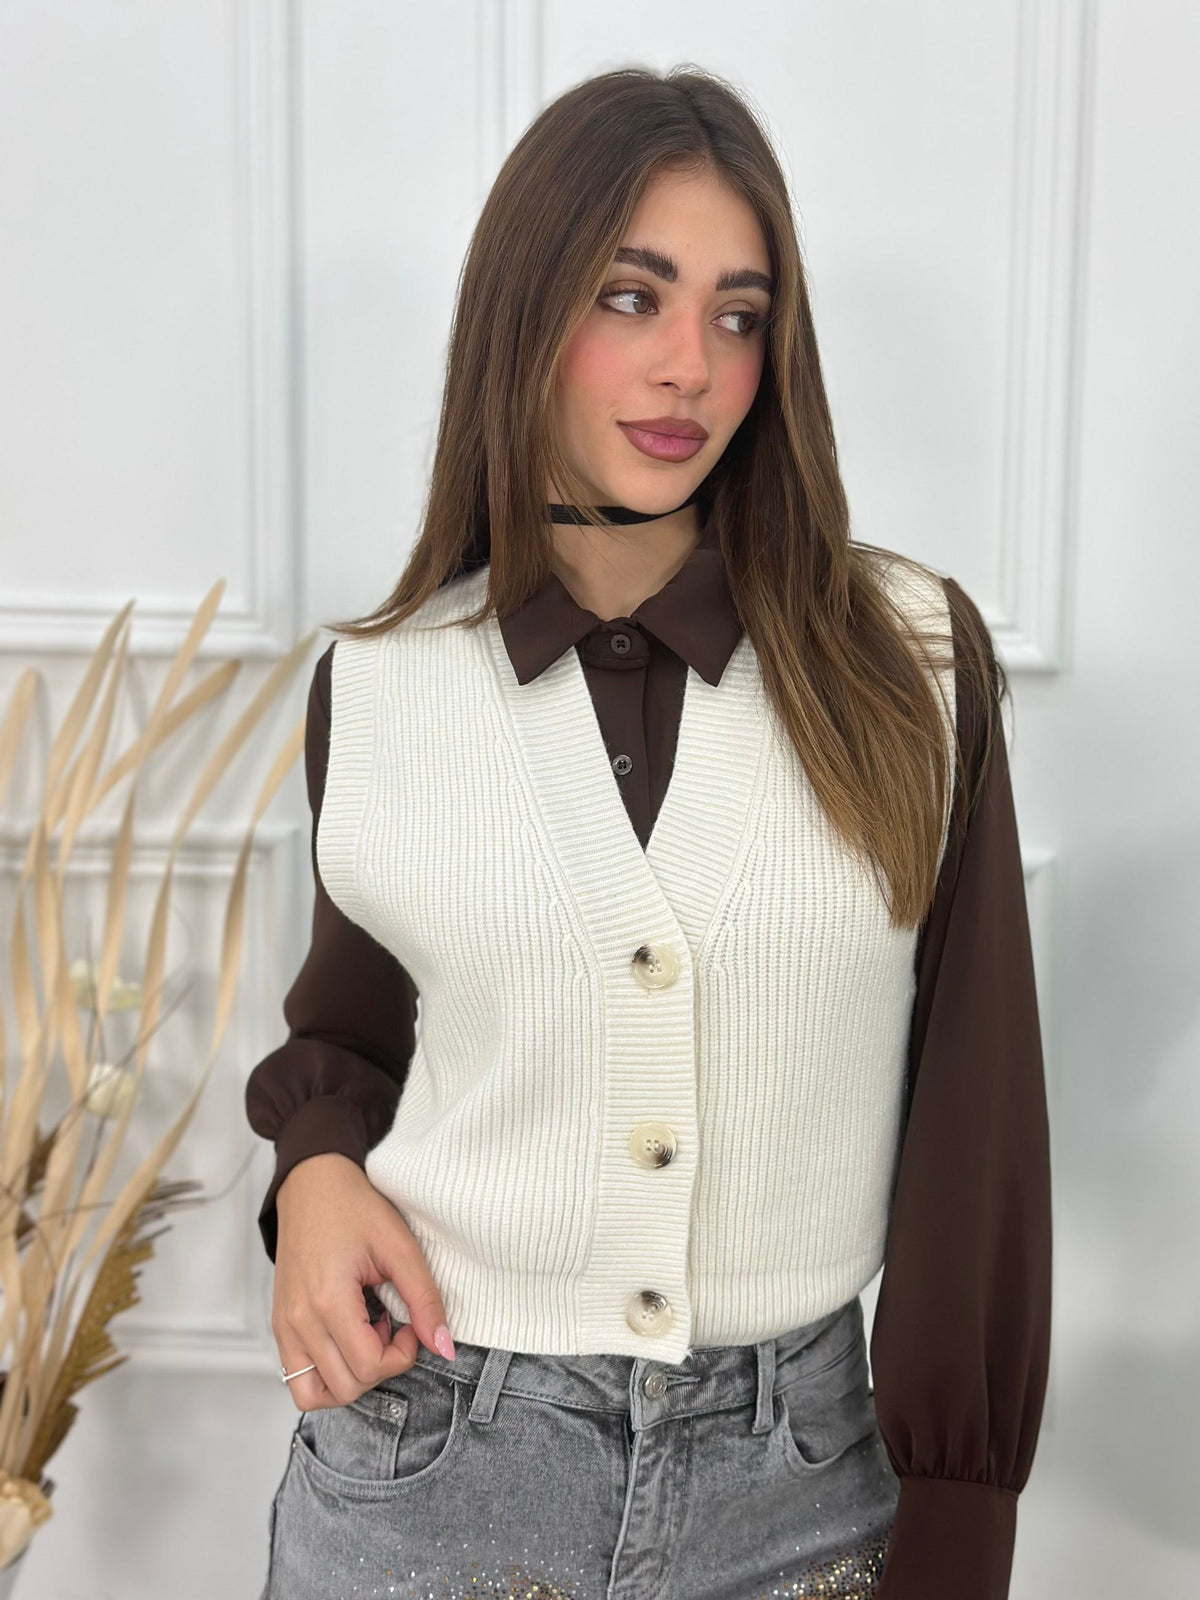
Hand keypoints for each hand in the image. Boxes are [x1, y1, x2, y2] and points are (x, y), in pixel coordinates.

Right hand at [272, 1152, 453, 1411]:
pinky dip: (327, 1374)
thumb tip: (445, 1347)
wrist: (311, 1185)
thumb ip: (424, 1299)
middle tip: (391, 1325)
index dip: (402, 1354)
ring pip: (315, 1395)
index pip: (368, 1367)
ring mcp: (284, 1327)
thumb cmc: (354, 1208)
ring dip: (351, 1376)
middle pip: (345, 1387)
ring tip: (366, 1334)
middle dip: (380, 1366)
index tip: (410, 1322)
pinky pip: (297, 1379)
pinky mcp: (279, 1327)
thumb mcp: (399, 1246)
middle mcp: (298, 1321)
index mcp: (327, 1300)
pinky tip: (347, 1337)